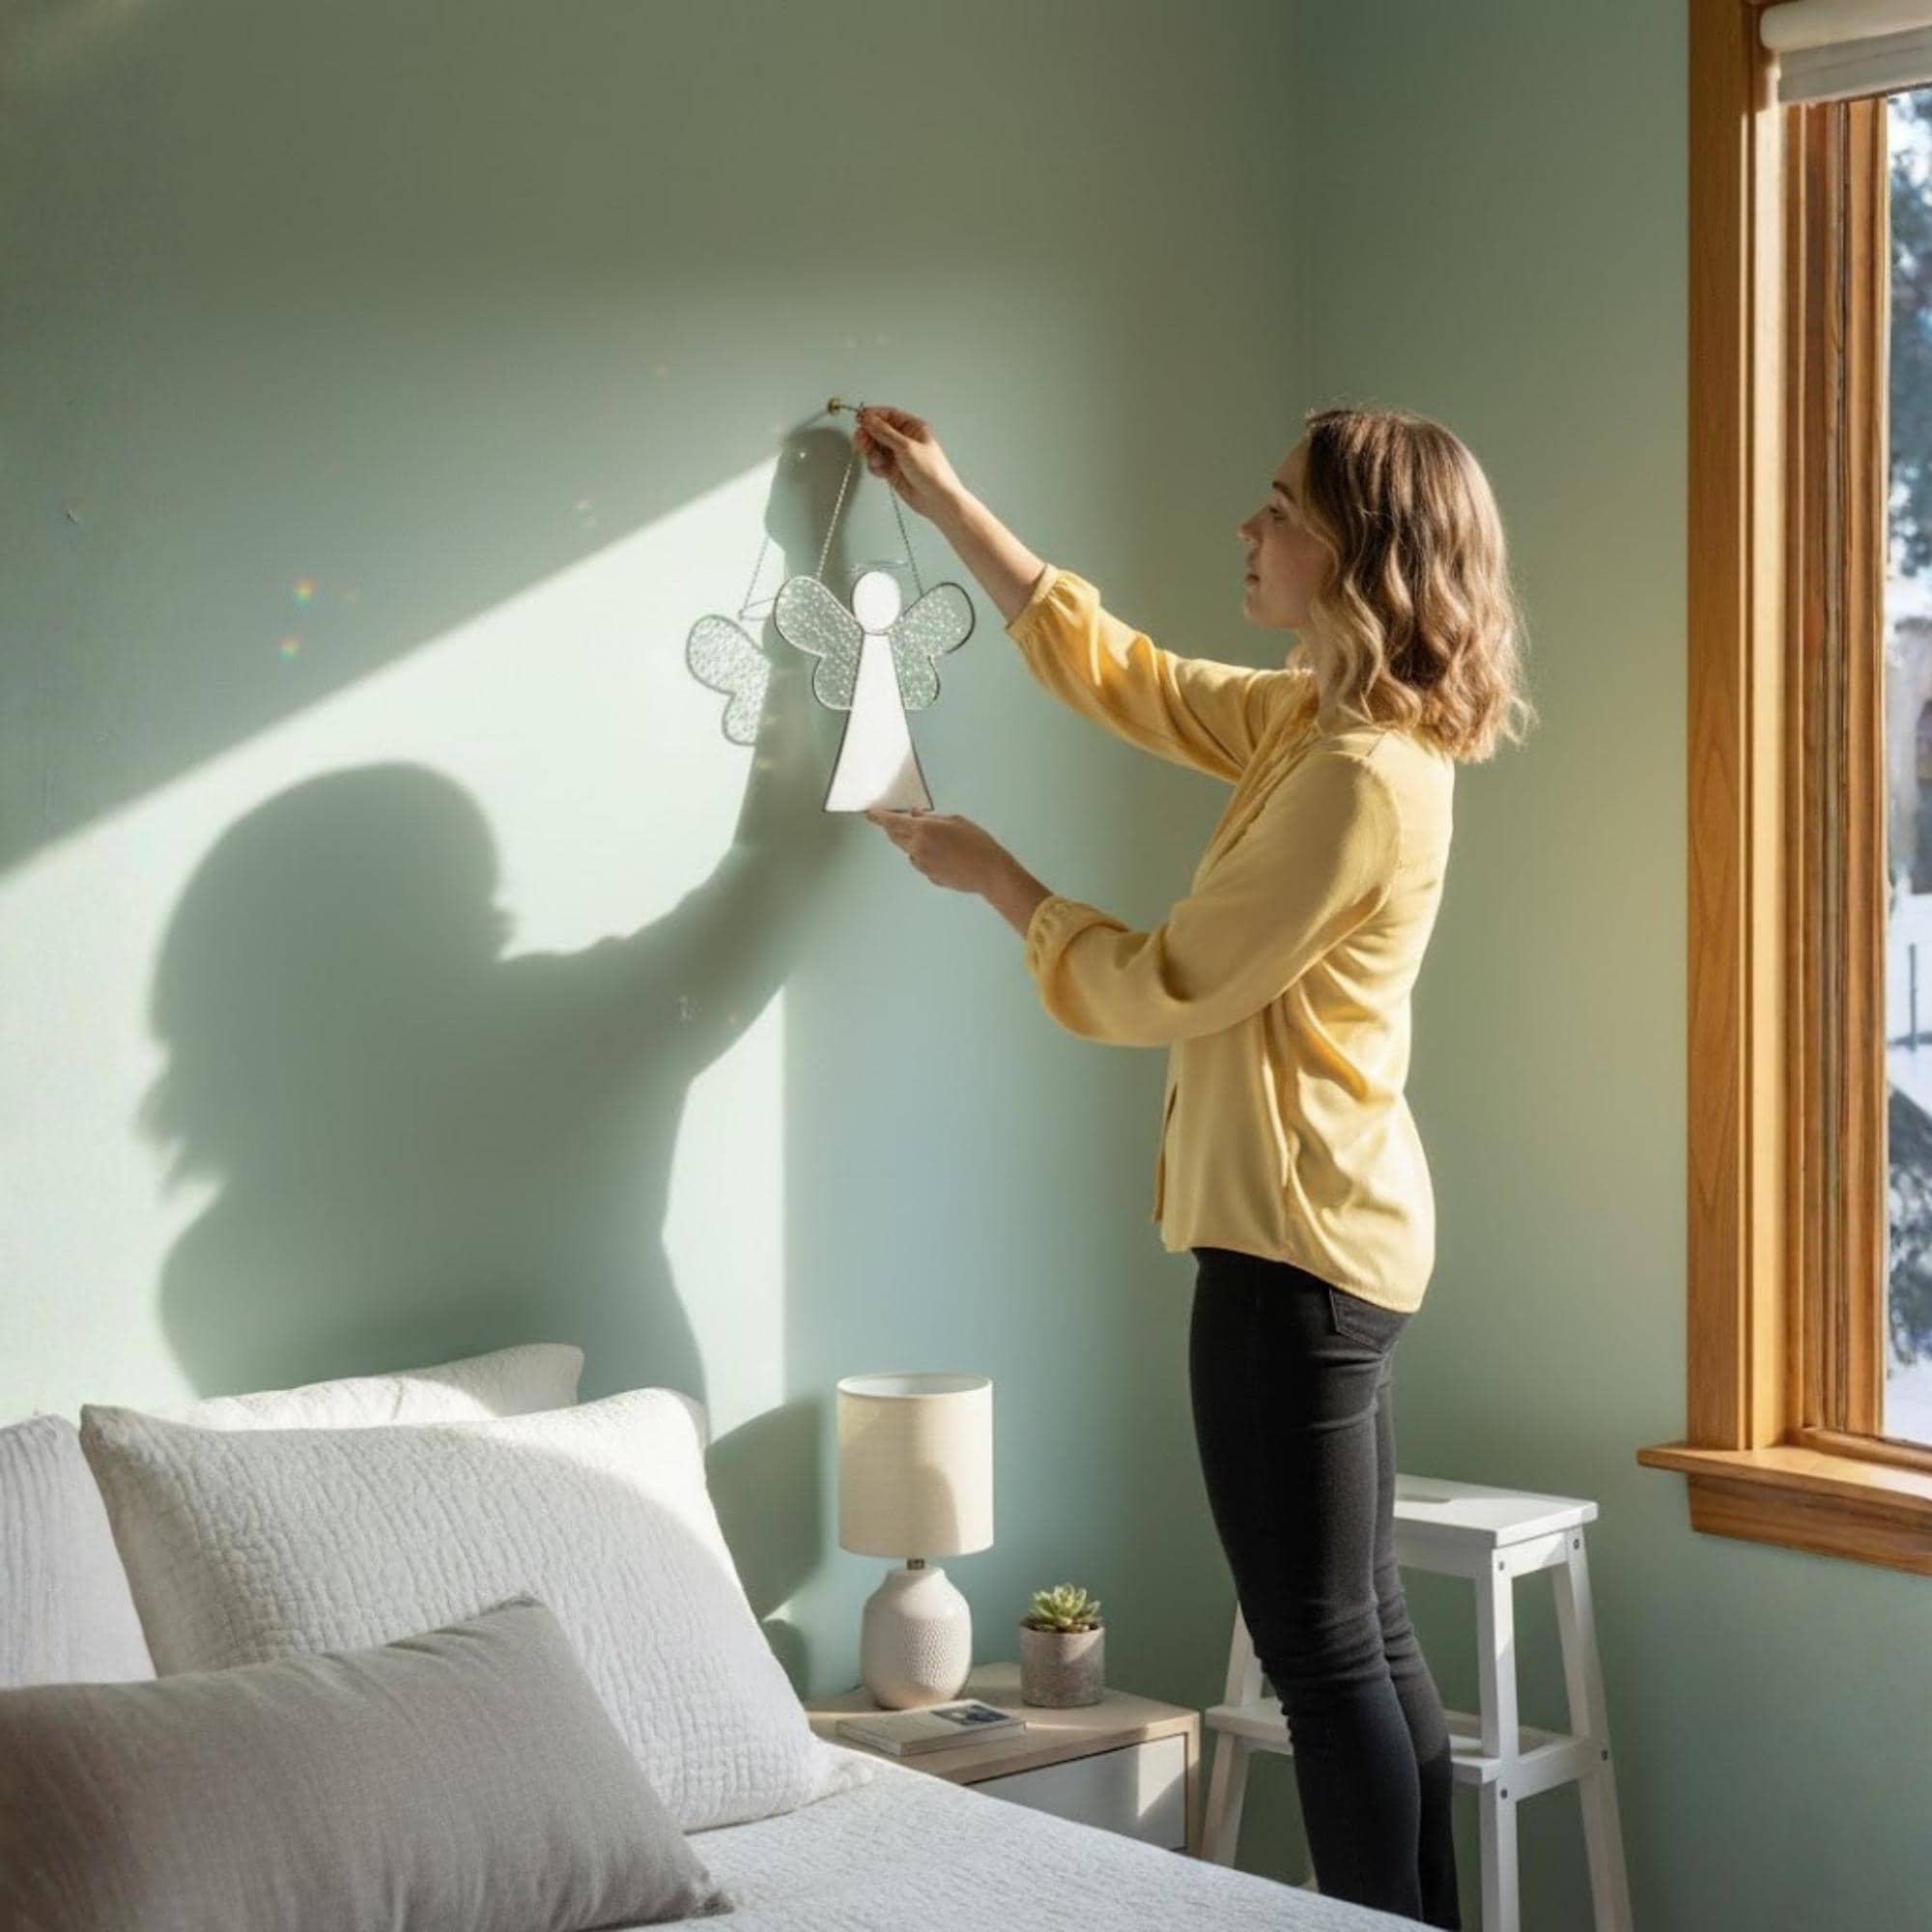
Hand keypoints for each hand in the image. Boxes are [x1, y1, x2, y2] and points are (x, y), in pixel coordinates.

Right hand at [853, 406, 965, 520]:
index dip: (873, 415)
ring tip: (876, 459)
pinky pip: (876, 463)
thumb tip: (869, 419)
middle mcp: (905, 440)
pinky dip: (875, 466)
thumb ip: (884, 432)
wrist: (937, 500)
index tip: (860, 419)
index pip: (889, 415)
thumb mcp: (906, 447)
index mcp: (913, 428)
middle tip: (862, 441)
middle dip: (868, 435)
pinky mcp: (893, 471)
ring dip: (871, 452)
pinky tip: (881, 469)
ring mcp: (898, 456)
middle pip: (878, 431)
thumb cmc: (932, 472)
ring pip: (875, 447)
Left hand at [865, 808, 1005, 895]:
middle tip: (899, 821)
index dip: (879, 817)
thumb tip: (915, 815)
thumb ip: (931, 818)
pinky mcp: (929, 876)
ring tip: (940, 841)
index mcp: (923, 830)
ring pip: (909, 850)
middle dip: (894, 828)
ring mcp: (922, 865)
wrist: (989, 872)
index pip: (892, 822)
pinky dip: (925, 855)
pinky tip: (946, 855)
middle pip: (895, 837)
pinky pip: (921, 862)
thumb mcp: (955, 821)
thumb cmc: (977, 843)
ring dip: (914, 842)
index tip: (870, 814)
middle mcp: (918, 848)